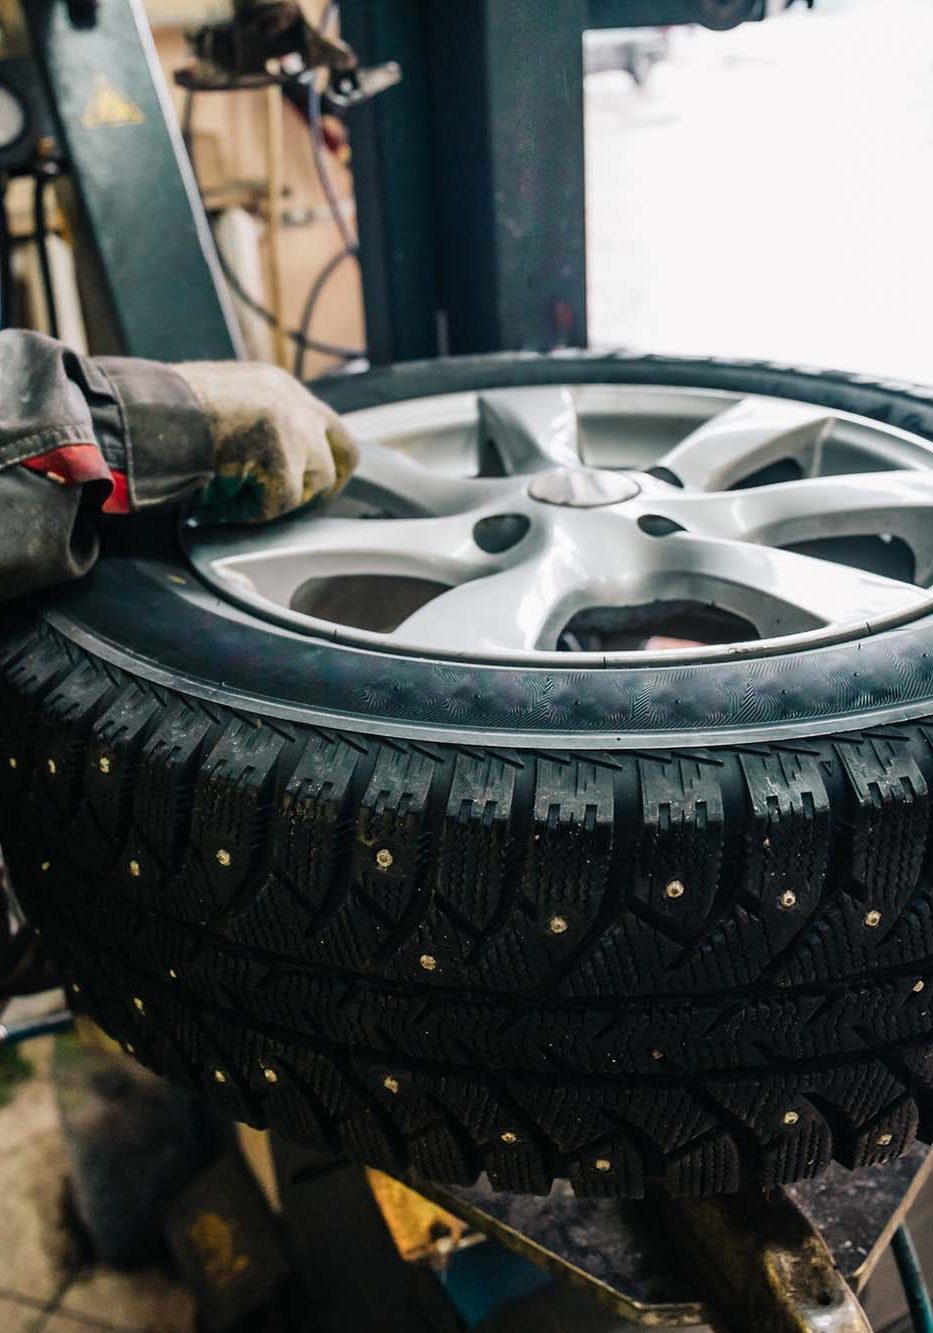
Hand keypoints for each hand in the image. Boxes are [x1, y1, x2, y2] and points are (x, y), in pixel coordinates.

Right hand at [174, 361, 357, 522]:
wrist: (148, 413)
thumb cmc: (165, 415)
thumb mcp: (220, 405)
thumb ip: (251, 427)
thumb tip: (258, 463)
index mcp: (276, 386)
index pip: (324, 423)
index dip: (321, 457)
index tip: (308, 481)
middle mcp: (294, 402)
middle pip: (345, 452)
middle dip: (324, 485)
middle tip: (295, 505)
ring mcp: (294, 429)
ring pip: (315, 484)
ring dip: (277, 501)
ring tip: (235, 501)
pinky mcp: (283, 458)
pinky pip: (282, 503)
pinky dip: (252, 512)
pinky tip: (220, 506)